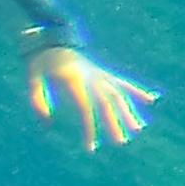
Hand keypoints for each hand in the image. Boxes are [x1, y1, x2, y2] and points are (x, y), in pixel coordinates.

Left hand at [28, 45, 156, 151]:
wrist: (50, 37)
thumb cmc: (39, 60)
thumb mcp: (32, 76)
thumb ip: (37, 97)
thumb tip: (46, 121)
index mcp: (74, 78)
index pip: (85, 107)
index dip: (89, 127)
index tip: (91, 147)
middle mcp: (91, 75)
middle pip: (107, 101)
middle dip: (115, 122)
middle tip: (121, 142)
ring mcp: (99, 73)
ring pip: (118, 93)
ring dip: (129, 110)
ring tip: (139, 128)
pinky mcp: (102, 72)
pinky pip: (122, 82)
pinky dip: (137, 90)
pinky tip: (152, 98)